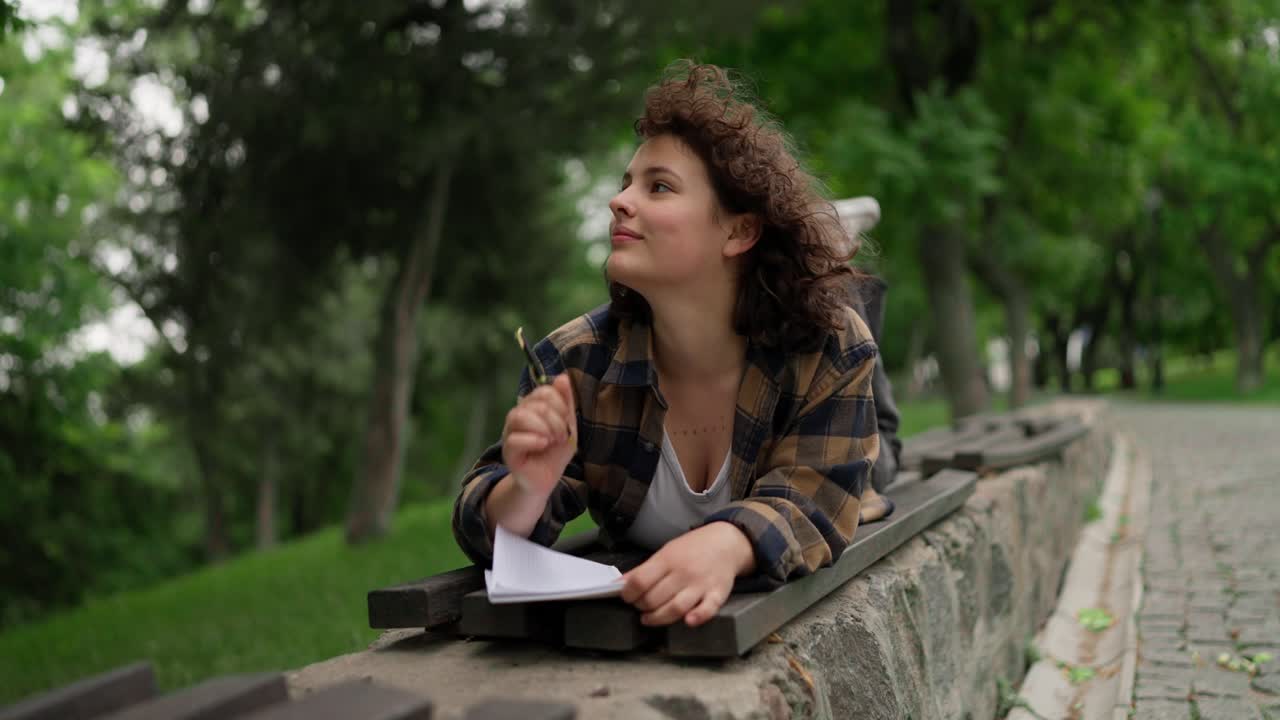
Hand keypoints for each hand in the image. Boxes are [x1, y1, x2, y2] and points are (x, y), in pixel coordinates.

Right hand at [500, 374, 576, 497]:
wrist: (546, 479)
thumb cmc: (555, 451)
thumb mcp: (567, 426)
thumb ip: (566, 402)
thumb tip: (562, 377)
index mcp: (532, 406)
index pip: (544, 391)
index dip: (560, 404)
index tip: (567, 422)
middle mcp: (518, 415)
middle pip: (536, 404)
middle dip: (556, 420)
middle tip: (561, 437)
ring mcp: (510, 432)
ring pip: (520, 416)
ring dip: (544, 428)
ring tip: (552, 440)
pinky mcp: (507, 451)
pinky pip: (514, 439)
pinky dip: (533, 440)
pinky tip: (543, 445)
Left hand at [620, 522, 754, 626]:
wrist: (726, 542)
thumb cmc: (693, 549)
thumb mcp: (666, 552)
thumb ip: (644, 570)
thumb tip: (620, 584)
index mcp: (668, 560)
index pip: (640, 581)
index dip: (628, 593)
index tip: (626, 597)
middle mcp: (683, 573)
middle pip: (654, 598)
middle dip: (641, 607)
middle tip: (639, 607)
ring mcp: (701, 585)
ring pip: (676, 608)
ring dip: (658, 618)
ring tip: (649, 618)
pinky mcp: (717, 594)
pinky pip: (707, 609)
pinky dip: (697, 617)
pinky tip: (688, 621)